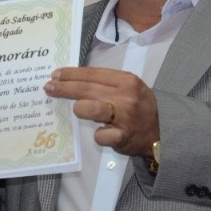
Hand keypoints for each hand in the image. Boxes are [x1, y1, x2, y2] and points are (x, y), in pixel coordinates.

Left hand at [44, 66, 158, 157]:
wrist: (161, 132)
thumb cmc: (139, 107)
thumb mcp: (129, 87)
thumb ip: (106, 83)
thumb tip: (74, 80)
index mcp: (126, 80)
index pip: (92, 74)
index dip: (71, 74)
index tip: (56, 74)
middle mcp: (125, 96)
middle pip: (87, 89)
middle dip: (65, 88)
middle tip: (49, 87)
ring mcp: (124, 117)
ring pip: (92, 108)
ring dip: (79, 108)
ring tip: (75, 110)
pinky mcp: (122, 137)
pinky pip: (100, 135)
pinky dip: (98, 134)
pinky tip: (101, 132)